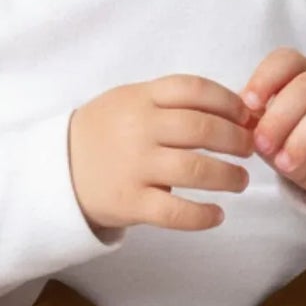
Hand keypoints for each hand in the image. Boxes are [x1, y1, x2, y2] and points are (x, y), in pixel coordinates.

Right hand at [69, 74, 256, 234]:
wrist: (56, 170)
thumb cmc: (104, 133)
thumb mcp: (129, 101)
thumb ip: (171, 102)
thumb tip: (234, 110)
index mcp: (140, 98)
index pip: (194, 89)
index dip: (229, 101)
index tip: (246, 115)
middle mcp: (138, 129)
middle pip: (203, 129)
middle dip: (237, 139)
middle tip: (249, 149)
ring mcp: (134, 166)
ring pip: (196, 169)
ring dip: (228, 176)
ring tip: (240, 181)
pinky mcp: (130, 202)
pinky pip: (175, 212)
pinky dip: (203, 215)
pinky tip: (217, 215)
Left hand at [239, 49, 305, 216]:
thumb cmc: (301, 142)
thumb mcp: (275, 131)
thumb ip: (257, 122)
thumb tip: (236, 121)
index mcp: (305, 72)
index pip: (287, 60)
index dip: (266, 78)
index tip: (248, 104)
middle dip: (280, 116)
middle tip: (262, 146)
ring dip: (305, 137)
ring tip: (285, 164)